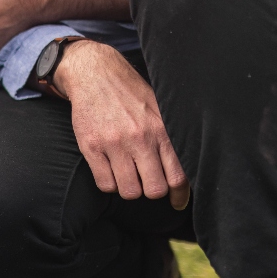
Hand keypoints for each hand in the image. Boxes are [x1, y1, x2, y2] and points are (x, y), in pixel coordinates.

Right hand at [54, 40, 189, 208]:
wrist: (96, 75)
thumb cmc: (131, 94)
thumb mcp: (160, 110)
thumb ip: (172, 138)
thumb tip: (185, 172)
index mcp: (162, 130)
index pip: (179, 176)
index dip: (179, 195)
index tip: (176, 202)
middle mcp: (140, 139)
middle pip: (154, 189)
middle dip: (152, 190)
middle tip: (147, 182)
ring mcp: (114, 144)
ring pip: (129, 191)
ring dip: (129, 188)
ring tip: (128, 176)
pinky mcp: (91, 147)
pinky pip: (105, 184)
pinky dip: (110, 183)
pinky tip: (111, 171)